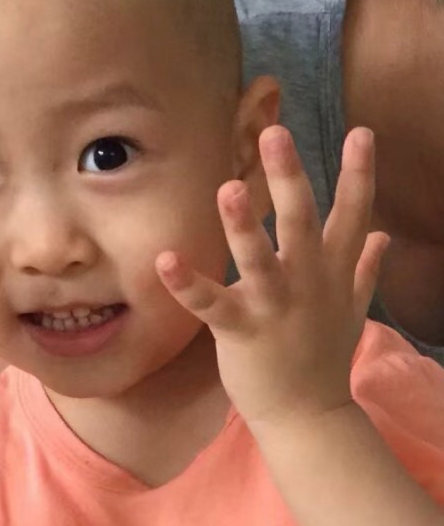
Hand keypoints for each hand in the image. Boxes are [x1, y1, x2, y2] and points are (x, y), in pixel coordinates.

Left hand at [156, 126, 389, 429]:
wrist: (310, 416)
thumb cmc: (324, 352)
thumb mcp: (354, 305)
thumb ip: (365, 266)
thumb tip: (384, 232)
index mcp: (333, 271)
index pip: (352, 214)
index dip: (360, 173)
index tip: (361, 131)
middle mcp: (307, 282)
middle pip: (302, 223)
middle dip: (290, 178)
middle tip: (276, 133)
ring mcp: (274, 307)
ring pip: (259, 260)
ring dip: (243, 227)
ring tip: (228, 189)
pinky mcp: (241, 331)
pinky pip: (211, 305)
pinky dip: (188, 284)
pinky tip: (164, 259)